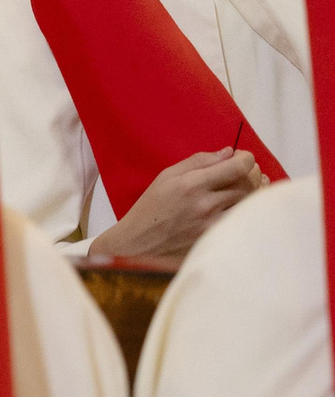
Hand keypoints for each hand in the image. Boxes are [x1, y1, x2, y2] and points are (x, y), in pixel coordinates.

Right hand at [88, 148, 267, 259]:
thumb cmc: (151, 207)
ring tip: (249, 184)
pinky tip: (247, 203)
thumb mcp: (167, 176)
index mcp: (191, 184)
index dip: (246, 159)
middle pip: (249, 184)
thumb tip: (228, 152)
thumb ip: (198, 161)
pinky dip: (250, 208)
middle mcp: (205, 204)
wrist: (140, 244)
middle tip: (247, 170)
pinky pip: (243, 220)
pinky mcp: (217, 239)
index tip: (243, 157)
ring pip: (251, 203)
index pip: (236, 168)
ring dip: (256, 190)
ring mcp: (213, 225)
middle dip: (253, 172)